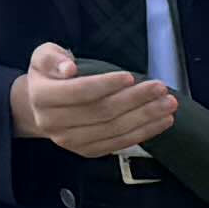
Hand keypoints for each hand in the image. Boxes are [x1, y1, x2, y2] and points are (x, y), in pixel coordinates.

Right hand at [9, 42, 176, 156]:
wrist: (41, 107)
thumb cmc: (50, 76)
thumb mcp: (44, 57)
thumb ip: (52, 58)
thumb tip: (68, 68)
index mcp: (42, 97)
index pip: (79, 92)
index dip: (105, 85)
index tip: (130, 76)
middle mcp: (53, 123)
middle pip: (101, 112)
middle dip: (134, 100)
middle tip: (160, 88)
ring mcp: (71, 141)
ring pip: (113, 130)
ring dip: (145, 117)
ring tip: (167, 104)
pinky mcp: (87, 151)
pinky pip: (118, 143)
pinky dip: (143, 132)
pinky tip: (161, 121)